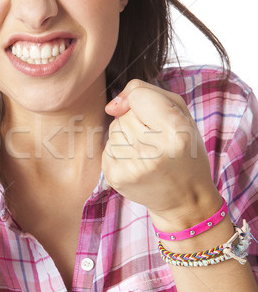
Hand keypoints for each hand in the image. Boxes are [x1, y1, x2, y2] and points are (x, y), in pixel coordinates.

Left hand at [102, 80, 221, 229]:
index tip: (159, 119)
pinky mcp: (116, 178)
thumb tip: (111, 106)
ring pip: (114, 130)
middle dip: (138, 123)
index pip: (139, 96)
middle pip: (125, 115)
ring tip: (148, 154)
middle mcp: (153, 152)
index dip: (145, 102)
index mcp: (176, 132)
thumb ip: (147, 93)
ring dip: (127, 138)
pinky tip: (137, 164)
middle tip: (158, 142)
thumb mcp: (181, 114)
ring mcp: (132, 167)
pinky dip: (119, 153)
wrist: (184, 199)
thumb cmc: (184, 151)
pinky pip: (107, 148)